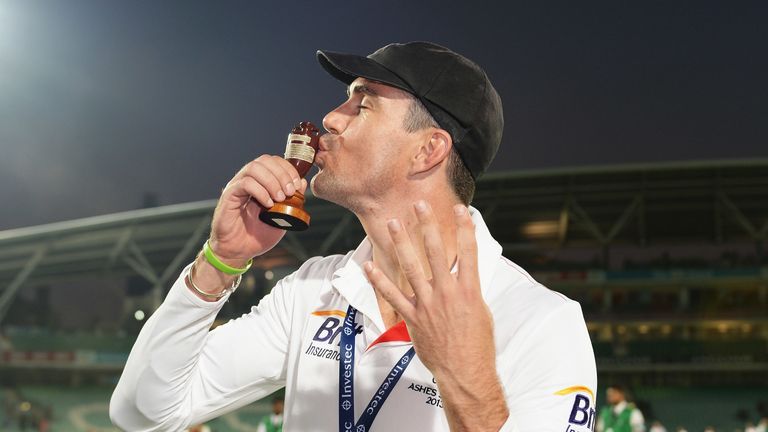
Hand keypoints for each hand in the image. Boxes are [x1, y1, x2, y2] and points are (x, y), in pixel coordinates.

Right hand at [209, 155, 306, 264]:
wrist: (238, 252)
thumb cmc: (257, 235)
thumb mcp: (282, 217)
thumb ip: (292, 200)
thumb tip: (303, 182)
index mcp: (260, 182)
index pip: (274, 162)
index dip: (288, 169)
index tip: (297, 185)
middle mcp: (247, 180)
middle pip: (264, 160)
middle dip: (282, 173)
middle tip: (290, 191)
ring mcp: (237, 186)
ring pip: (254, 168)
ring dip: (271, 181)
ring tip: (280, 198)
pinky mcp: (229, 195)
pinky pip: (244, 183)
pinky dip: (260, 191)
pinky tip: (268, 204)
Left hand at [363, 202, 507, 430]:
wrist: (465, 372)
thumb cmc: (477, 344)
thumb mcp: (481, 311)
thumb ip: (469, 290)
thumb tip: (464, 275)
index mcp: (469, 290)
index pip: (468, 251)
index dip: (465, 227)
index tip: (460, 208)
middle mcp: (447, 292)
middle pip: (435, 251)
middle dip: (427, 225)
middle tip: (418, 204)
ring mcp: (428, 304)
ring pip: (411, 267)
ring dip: (401, 243)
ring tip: (393, 224)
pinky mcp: (413, 317)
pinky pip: (392, 296)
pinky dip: (379, 281)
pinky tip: (369, 267)